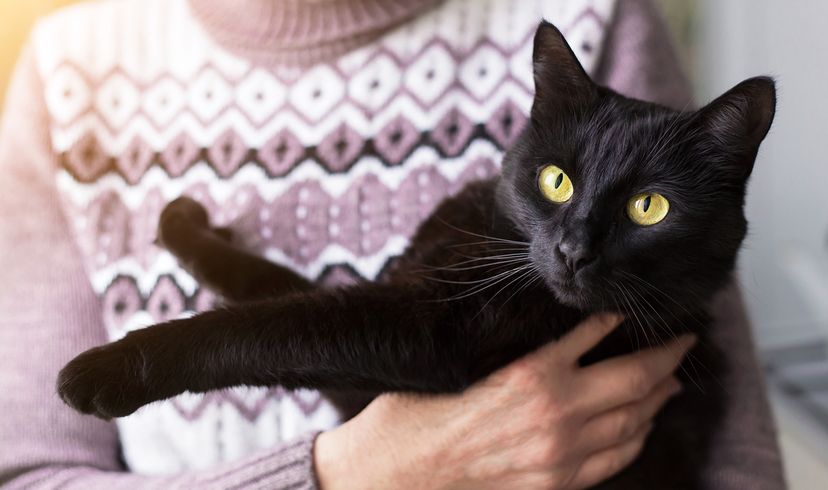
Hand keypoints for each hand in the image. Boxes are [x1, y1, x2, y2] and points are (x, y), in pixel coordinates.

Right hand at [314, 314, 695, 489]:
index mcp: (532, 372)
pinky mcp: (555, 484)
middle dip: (667, 358)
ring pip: (633, 420)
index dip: (628, 322)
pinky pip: (615, 459)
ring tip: (671, 381)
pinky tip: (641, 424)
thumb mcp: (468, 363)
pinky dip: (636, 436)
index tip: (641, 312)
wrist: (397, 472)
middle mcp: (557, 412)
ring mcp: (562, 453)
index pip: (599, 336)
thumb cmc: (418, 414)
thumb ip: (522, 352)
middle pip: (634, 380)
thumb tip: (558, 335)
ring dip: (658, 397)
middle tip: (684, 342)